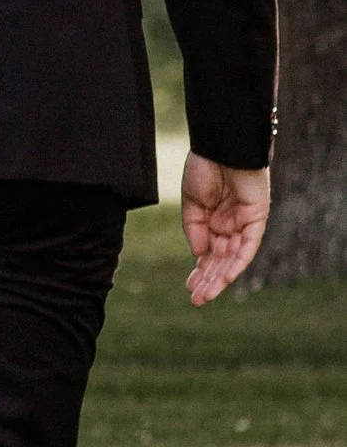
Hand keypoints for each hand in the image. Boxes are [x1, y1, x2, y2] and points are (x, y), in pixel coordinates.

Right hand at [180, 152, 270, 304]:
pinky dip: (238, 261)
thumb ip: (195, 229)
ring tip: (205, 295)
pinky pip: (249, 246)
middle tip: (196, 300)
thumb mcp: (192, 203)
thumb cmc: (204, 167)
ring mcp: (245, 223)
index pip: (209, 253)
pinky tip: (225, 277)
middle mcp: (231, 225)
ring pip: (234, 258)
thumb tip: (198, 255)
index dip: (200, 271)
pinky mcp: (257, 218)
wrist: (220, 146)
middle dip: (208, 280)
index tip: (189, 288)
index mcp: (214, 221)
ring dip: (221, 278)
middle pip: (221, 260)